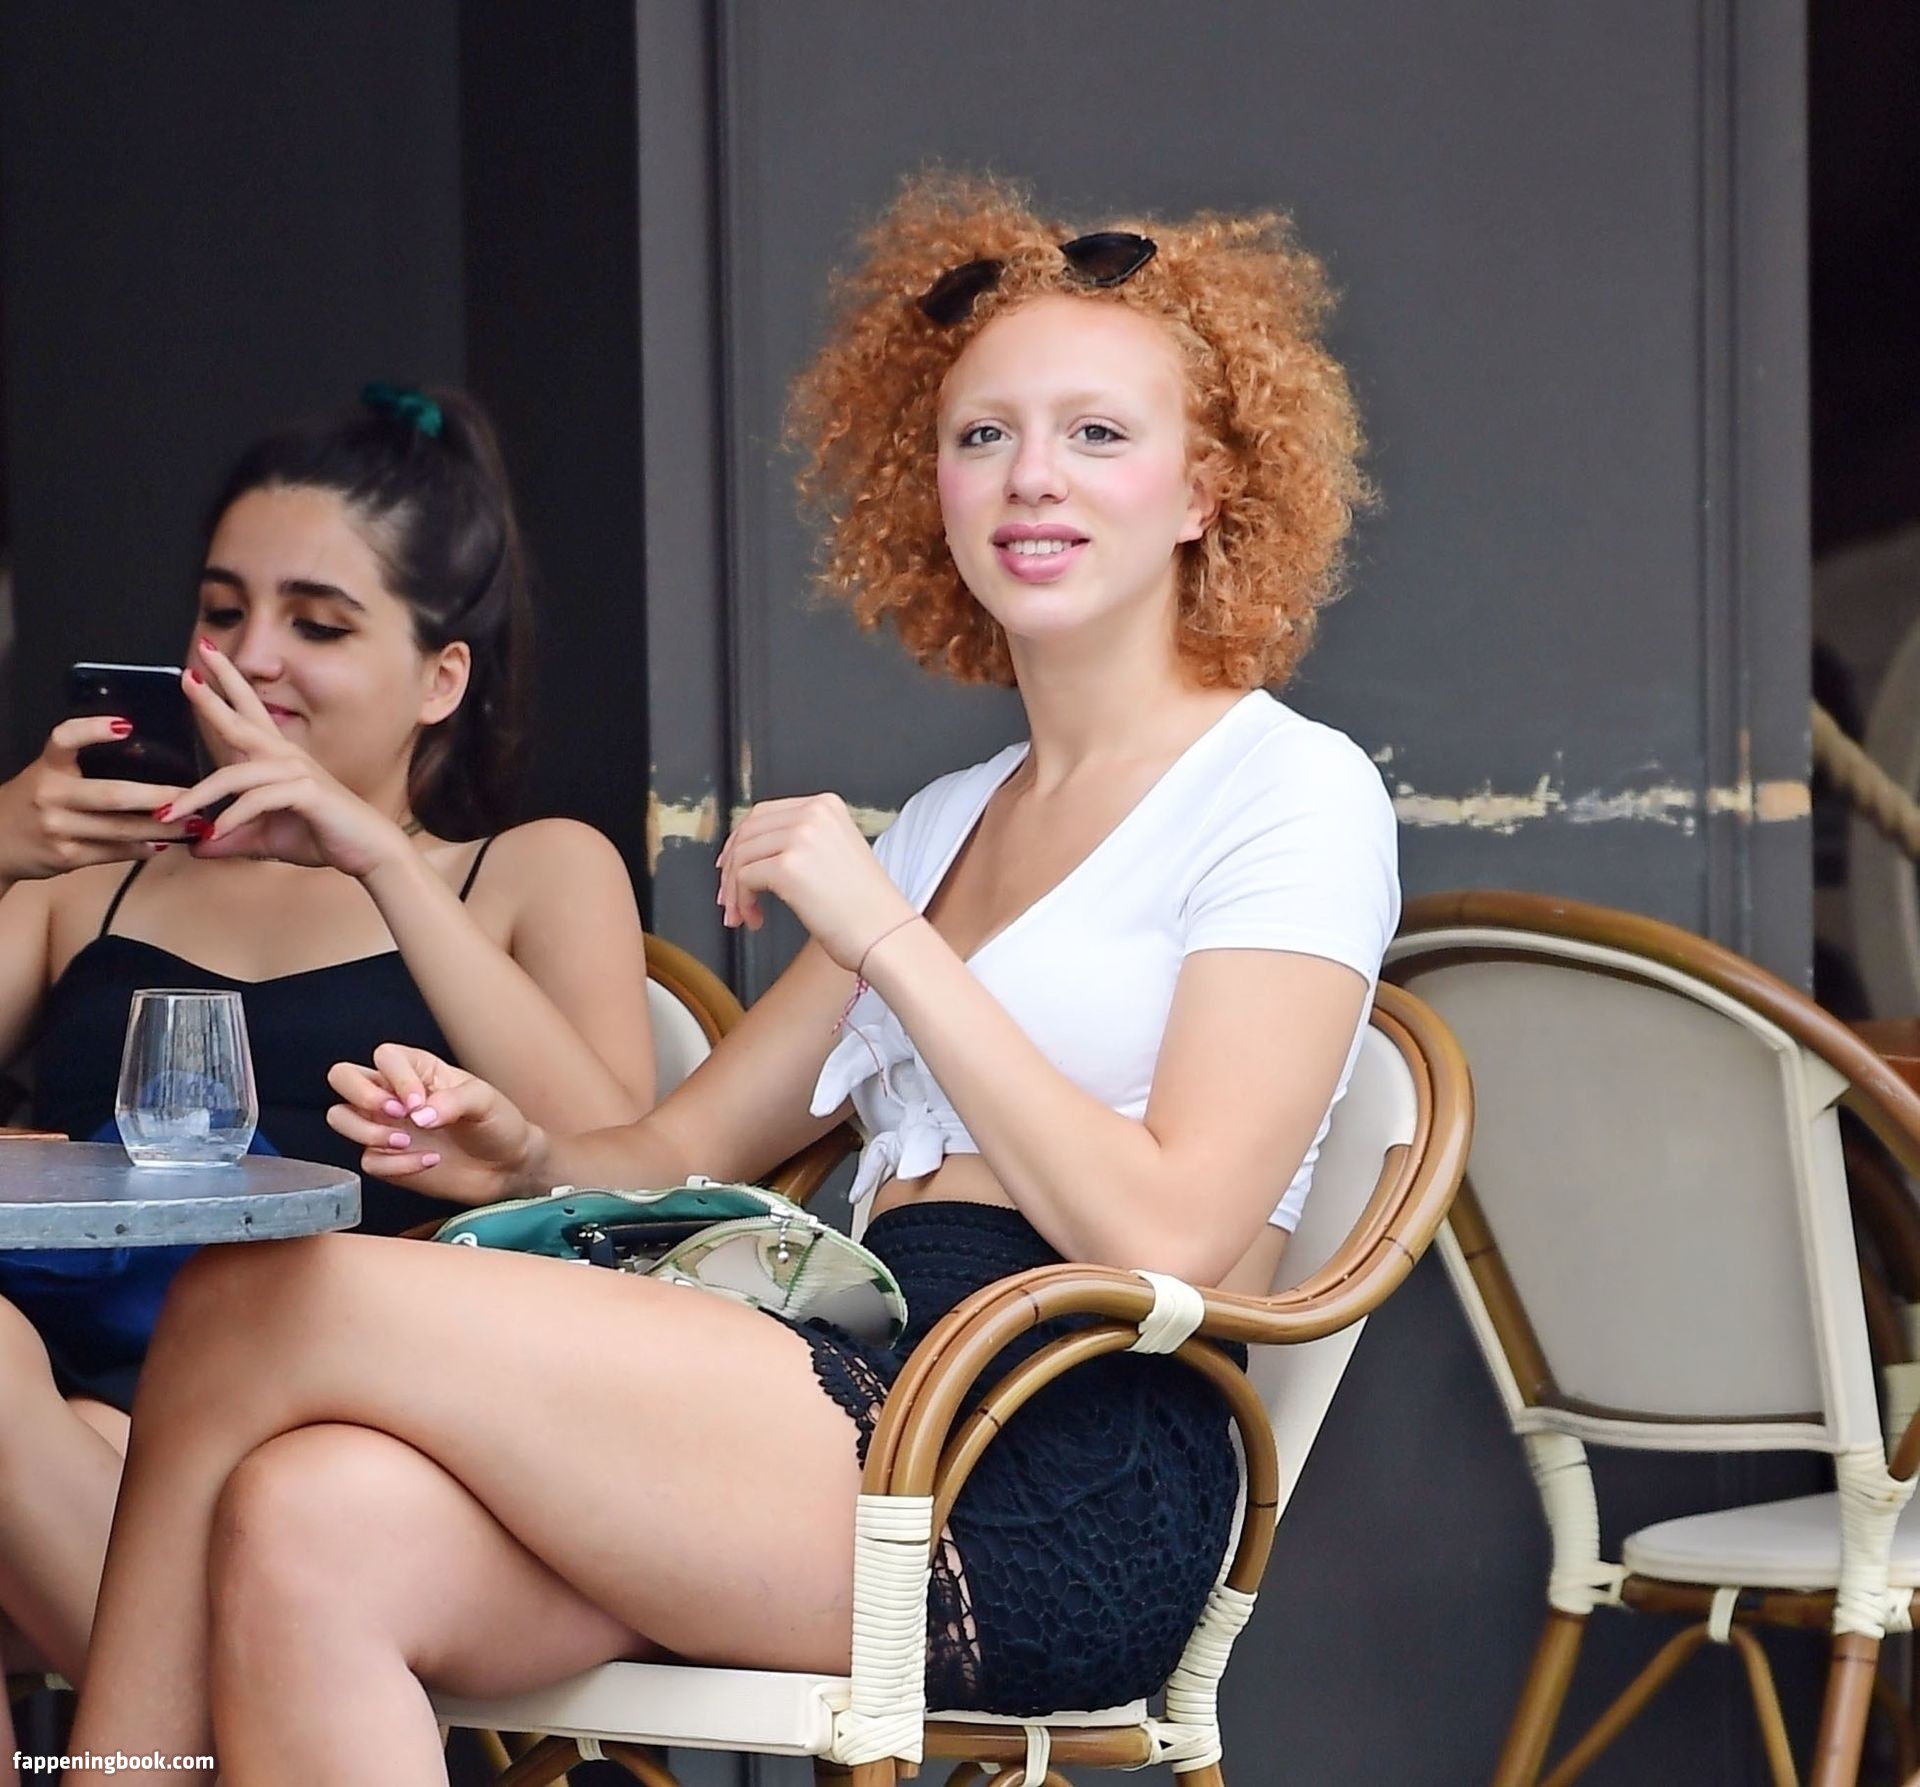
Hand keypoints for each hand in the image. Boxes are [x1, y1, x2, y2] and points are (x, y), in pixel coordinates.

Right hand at [0, 716, 188, 882]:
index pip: (64, 740)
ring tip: (194, 824)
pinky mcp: (66, 856)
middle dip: (159, 797)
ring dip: (163, 828)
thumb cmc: (34, 802)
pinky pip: (113, 853)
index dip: (92, 730)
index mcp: (47, 766)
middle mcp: (50, 795)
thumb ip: (83, 765)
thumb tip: (142, 755)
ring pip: (120, 829)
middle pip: (112, 794)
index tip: (126, 725)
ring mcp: (58, 828)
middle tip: (194, 795)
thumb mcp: (48, 774)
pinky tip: (164, 844)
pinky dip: (142, 848)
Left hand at [168, 639, 414, 876]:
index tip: (197, 668)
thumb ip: (231, 837)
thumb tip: (196, 844)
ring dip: (199, 795)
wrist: (366, 851)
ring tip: (170, 814)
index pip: (247, 715)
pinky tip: (217, 833)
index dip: (224, 689)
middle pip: (241, 720)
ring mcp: (297, 771)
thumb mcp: (266, 838)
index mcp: (278, 758)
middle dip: (212, 697)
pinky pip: (257, 800)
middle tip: (187, 674)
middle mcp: (286, 757)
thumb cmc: (323, 835)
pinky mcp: (306, 791)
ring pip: (235, 775)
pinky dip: (233, 818)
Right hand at [326, 1044, 542, 1206]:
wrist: (507, 1166)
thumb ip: (453, 1101)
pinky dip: (393, 1164)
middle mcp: (393, 1093)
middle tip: (396, 1113)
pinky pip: (367, 1160)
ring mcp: (386, 1126)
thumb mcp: (485, 1101)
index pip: (384, 1057)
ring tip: (406, 1141)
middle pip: (342, 1077)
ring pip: (340, 1117)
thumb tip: (418, 1116)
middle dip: (360, 1094)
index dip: (395, 1078)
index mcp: (418, 1069)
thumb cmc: (498, 1122)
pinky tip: (428, 1162)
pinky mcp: (387, 1159)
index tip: (420, 1102)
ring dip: (366, 1131)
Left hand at [715, 793, 915, 971]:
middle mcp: (813, 814)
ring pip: (741, 856)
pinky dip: (741, 902)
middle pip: (747, 832)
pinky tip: (755, 919)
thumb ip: (799, 842)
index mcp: (826, 806)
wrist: (886, 935)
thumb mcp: (835, 854)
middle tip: (729, 897)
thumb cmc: (865, 908)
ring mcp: (801, 838)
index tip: (730, 866)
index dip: (740, 842)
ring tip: (744, 915)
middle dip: (730, 867)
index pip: (764, 813)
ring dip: (734, 890)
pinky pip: (743, 879)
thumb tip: (750, 851)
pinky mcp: (789, 867)